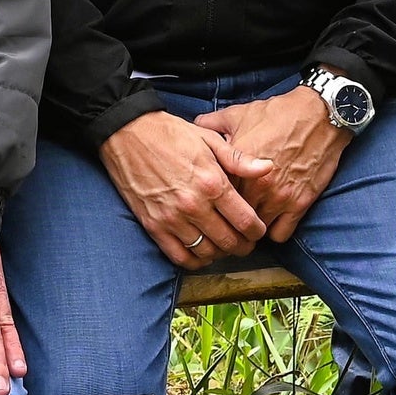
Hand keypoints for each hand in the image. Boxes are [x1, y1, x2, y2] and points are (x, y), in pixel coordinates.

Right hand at [100, 109, 271, 269]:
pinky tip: (202, 252)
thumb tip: (268, 168)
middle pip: (229, 242)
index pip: (245, 221)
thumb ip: (239, 159)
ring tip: (224, 245)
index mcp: (212, 183)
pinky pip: (179, 256)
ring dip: (220, 253)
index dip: (258, 231)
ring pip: (207, 252)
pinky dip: (195, 261)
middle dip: (243, 246)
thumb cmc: (170, 134)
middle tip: (246, 242)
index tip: (258, 230)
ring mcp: (172, 218)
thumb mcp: (209, 139)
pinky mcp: (153, 226)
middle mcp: (194, 205)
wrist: (127, 133)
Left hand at [194, 91, 347, 243]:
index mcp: (237, 166)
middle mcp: (256, 186)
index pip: (215, 197)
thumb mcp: (238, 114)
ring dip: (251, 229)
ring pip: (255, 231)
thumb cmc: (278, 114)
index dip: (212, 201)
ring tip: (249, 223)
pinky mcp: (300, 204)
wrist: (319, 115)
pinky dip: (274, 232)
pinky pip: (280, 235)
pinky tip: (271, 221)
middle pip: (233, 219)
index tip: (213, 202)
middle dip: (229, 219)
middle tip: (229, 218)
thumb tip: (194, 126)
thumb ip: (212, 123)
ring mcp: (279, 197)